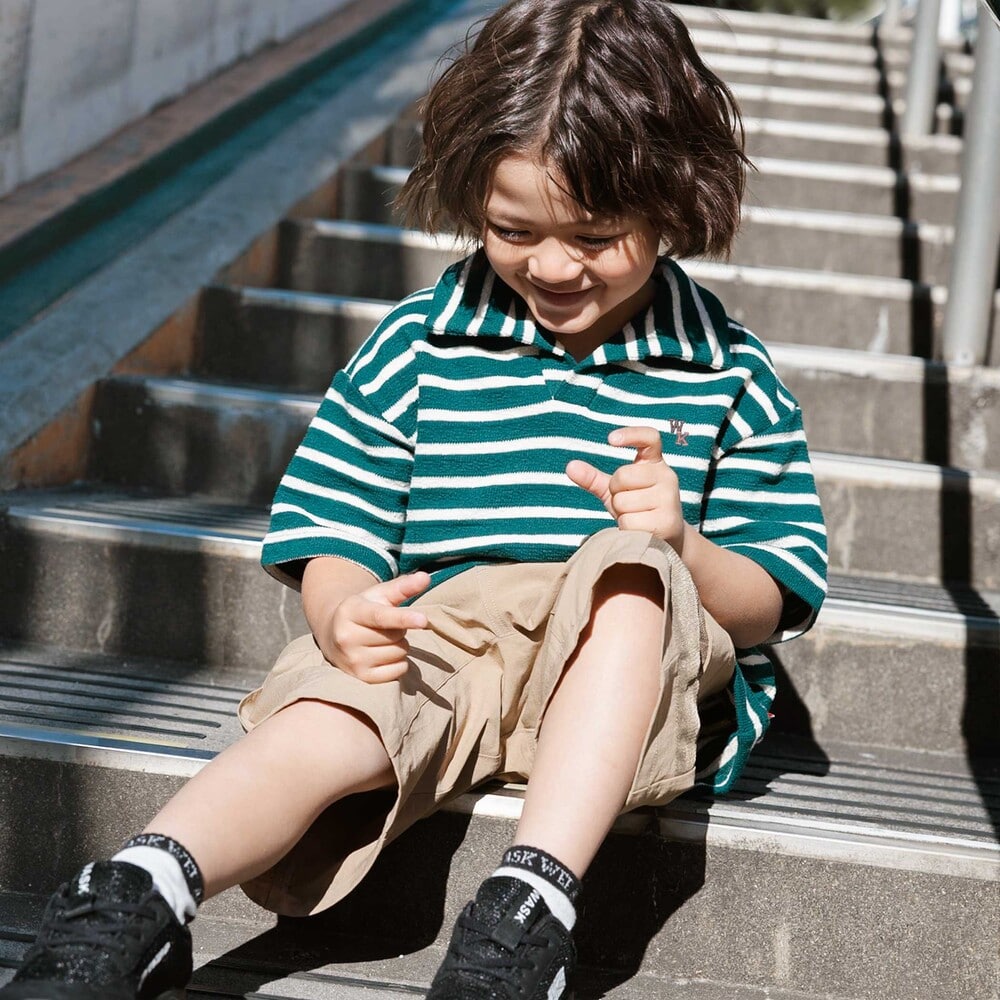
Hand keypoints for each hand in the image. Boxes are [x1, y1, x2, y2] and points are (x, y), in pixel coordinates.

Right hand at [322, 572, 430, 682]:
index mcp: (351, 611)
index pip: (381, 616)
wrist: (334, 635)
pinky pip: (398, 671)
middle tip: (384, 627)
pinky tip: (383, 655)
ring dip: (399, 646)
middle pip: (396, 635)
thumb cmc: (364, 610)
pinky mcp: (362, 678)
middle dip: (399, 629)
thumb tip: (426, 578)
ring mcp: (353, 660)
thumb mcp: (379, 595)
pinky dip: (399, 663)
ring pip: (399, 653)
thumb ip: (403, 586)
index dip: (403, 618)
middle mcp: (347, 637)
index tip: (423, 620)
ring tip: (381, 640)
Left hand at [566, 426, 686, 553]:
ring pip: (623, 502)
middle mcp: (667, 477)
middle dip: (616, 493)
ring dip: (621, 514)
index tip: (610, 440)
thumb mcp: (615, 491)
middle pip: (622, 476)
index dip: (631, 434)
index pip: (650, 438)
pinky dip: (626, 530)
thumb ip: (594, 479)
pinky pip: (629, 522)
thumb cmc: (638, 510)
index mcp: (655, 464)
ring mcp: (670, 499)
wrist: (665, 540)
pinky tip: (639, 531)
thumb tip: (570, 466)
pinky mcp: (668, 521)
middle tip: (627, 503)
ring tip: (636, 518)